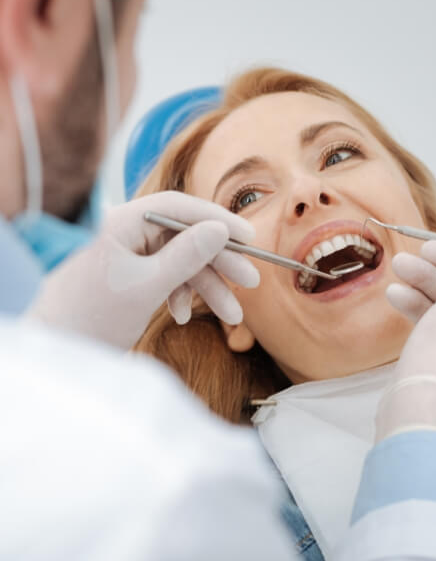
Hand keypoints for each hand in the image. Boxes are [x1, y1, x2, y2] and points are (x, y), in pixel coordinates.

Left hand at [28, 192, 259, 348]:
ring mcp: (129, 256)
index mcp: (122, 222)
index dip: (218, 220)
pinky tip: (183, 316)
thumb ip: (186, 256)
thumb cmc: (93, 318)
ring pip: (180, 262)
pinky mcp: (131, 277)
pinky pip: (166, 278)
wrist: (61, 353)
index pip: (179, 208)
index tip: (249, 237)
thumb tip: (220, 229)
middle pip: (185, 237)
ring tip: (233, 316)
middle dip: (218, 264)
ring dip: (206, 288)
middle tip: (250, 281)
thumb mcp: (147, 287)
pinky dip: (181, 295)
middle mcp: (127, 232)